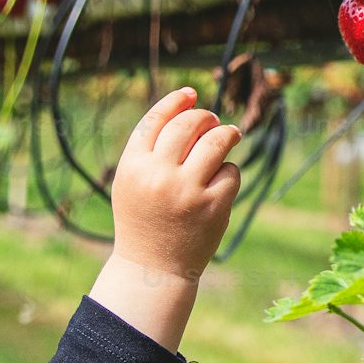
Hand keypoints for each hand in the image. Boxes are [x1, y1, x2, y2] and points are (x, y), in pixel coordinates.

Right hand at [90, 89, 240, 350]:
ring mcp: (187, 191)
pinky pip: (231, 172)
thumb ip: (151, 147)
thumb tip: (187, 106)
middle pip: (188, 125)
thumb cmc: (144, 218)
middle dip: (205, 117)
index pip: (156, 119)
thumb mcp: (132, 181)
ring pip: (216, 142)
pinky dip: (229, 172)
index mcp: (133, 167)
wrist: (153, 268)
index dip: (176, 101)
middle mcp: (158, 176)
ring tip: (230, 135)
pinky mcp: (213, 207)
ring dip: (227, 134)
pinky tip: (221, 182)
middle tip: (212, 120)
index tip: (191, 94)